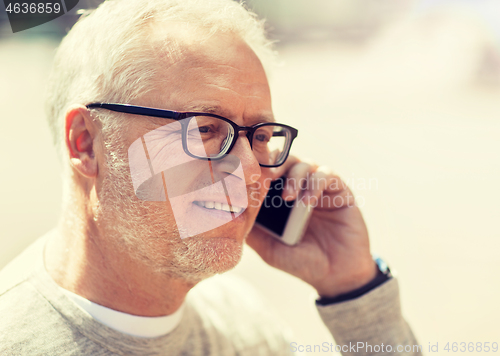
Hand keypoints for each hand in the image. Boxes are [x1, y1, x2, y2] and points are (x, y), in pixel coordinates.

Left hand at [246, 156, 377, 297]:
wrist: (336, 276)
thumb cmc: (300, 262)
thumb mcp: (269, 248)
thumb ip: (252, 229)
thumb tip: (227, 214)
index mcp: (279, 197)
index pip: (266, 172)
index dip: (256, 169)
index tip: (247, 175)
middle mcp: (298, 187)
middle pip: (284, 160)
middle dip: (274, 165)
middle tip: (267, 178)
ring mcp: (318, 187)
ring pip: (304, 164)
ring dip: (294, 176)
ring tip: (289, 197)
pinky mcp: (339, 190)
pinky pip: (327, 175)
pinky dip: (316, 183)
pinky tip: (308, 201)